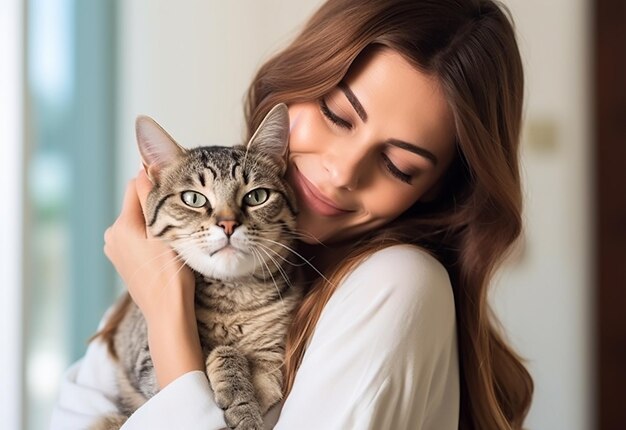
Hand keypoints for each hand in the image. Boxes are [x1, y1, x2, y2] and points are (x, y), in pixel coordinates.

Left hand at [103, 169, 194, 322]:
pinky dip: (150, 238)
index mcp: (121, 226)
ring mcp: (115, 250)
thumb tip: (144, 169)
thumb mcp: (166, 231)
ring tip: (175, 237)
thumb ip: (152, 198)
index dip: (157, 182)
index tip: (179, 189)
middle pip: (137, 204)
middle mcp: (112, 236)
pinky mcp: (122, 261)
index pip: (136, 185)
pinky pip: (136, 238)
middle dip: (157, 205)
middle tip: (182, 218)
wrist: (167, 313)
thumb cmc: (171, 275)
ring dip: (154, 222)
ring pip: (138, 221)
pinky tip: (164, 251)